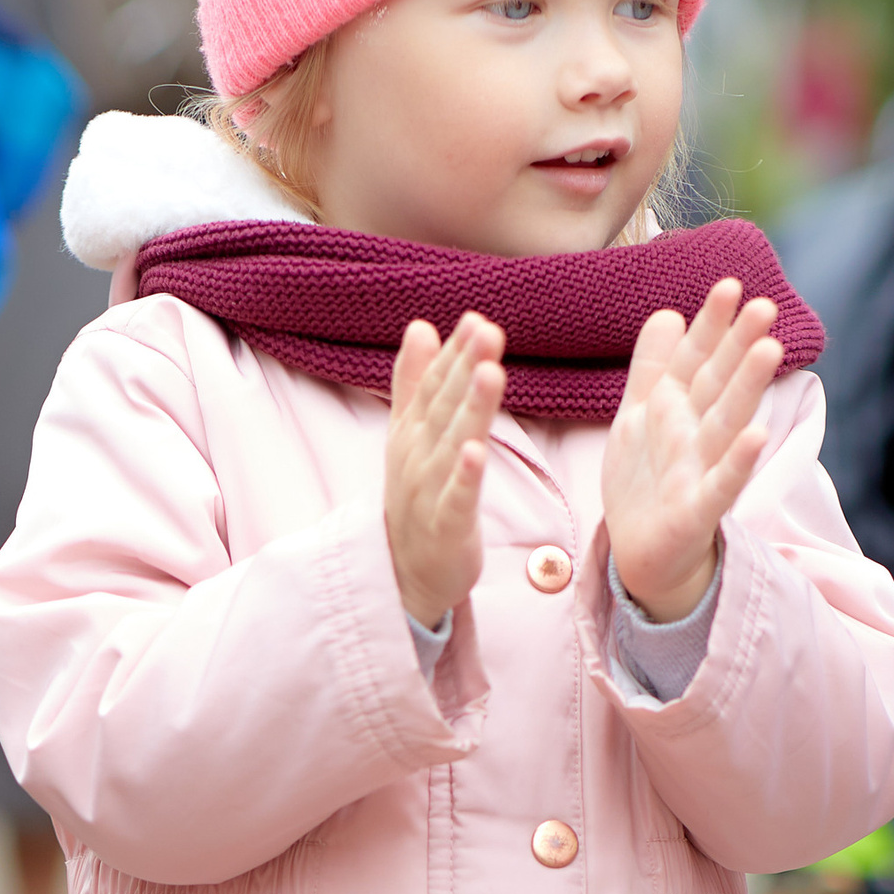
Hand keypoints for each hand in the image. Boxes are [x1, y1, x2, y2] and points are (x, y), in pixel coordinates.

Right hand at [385, 308, 505, 630]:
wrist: (404, 573)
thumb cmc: (417, 498)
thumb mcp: (410, 436)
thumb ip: (414, 382)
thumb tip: (420, 326)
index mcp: (413, 432)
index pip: (434, 386)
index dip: (455, 354)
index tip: (476, 320)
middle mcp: (418, 456)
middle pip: (444, 407)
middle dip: (465, 368)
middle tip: (487, 331)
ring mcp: (429, 492)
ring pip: (453, 445)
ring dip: (471, 409)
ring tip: (489, 373)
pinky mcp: (445, 527)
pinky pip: (456, 498)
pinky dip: (465, 475)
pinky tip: (477, 450)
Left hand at [602, 275, 780, 620]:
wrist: (641, 554)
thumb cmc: (647, 481)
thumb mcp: (639, 416)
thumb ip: (653, 367)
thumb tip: (668, 311)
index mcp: (677, 409)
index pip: (696, 359)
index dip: (710, 325)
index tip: (729, 285)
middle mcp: (695, 435)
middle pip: (719, 385)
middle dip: (739, 346)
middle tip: (765, 306)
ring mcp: (700, 472)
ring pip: (725, 424)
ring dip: (746, 389)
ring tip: (768, 350)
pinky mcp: (696, 511)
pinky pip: (720, 484)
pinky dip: (737, 462)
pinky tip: (757, 435)